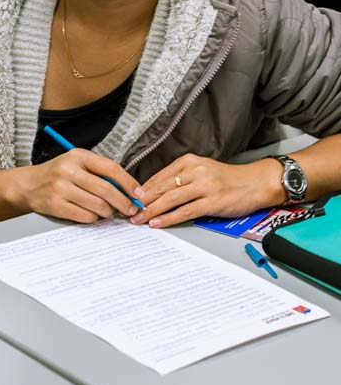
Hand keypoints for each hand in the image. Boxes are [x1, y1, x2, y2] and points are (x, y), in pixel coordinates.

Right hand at [13, 149, 139, 222]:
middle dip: (123, 203)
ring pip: (98, 206)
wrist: (28, 185)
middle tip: (130, 209)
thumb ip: (100, 173)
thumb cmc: (59, 174)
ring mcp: (60, 188)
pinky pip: (86, 216)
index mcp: (78, 156)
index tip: (138, 194)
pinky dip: (93, 218)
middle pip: (107, 190)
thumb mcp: (77, 164)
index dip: (128, 183)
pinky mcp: (55, 205)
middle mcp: (68, 170)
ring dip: (107, 212)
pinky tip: (90, 213)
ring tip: (106, 211)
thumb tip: (129, 191)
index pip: (110, 168)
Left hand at [131, 155, 282, 228]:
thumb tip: (155, 192)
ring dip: (151, 211)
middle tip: (127, 211)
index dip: (142, 189)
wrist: (257, 183)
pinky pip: (186, 211)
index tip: (129, 199)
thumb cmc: (228, 179)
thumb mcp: (201, 170)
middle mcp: (195, 171)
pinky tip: (157, 223)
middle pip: (161, 187)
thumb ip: (180, 178)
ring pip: (170, 199)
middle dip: (142, 201)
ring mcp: (204, 186)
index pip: (159, 176)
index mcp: (189, 161)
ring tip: (138, 219)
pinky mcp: (213, 201)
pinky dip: (169, 218)